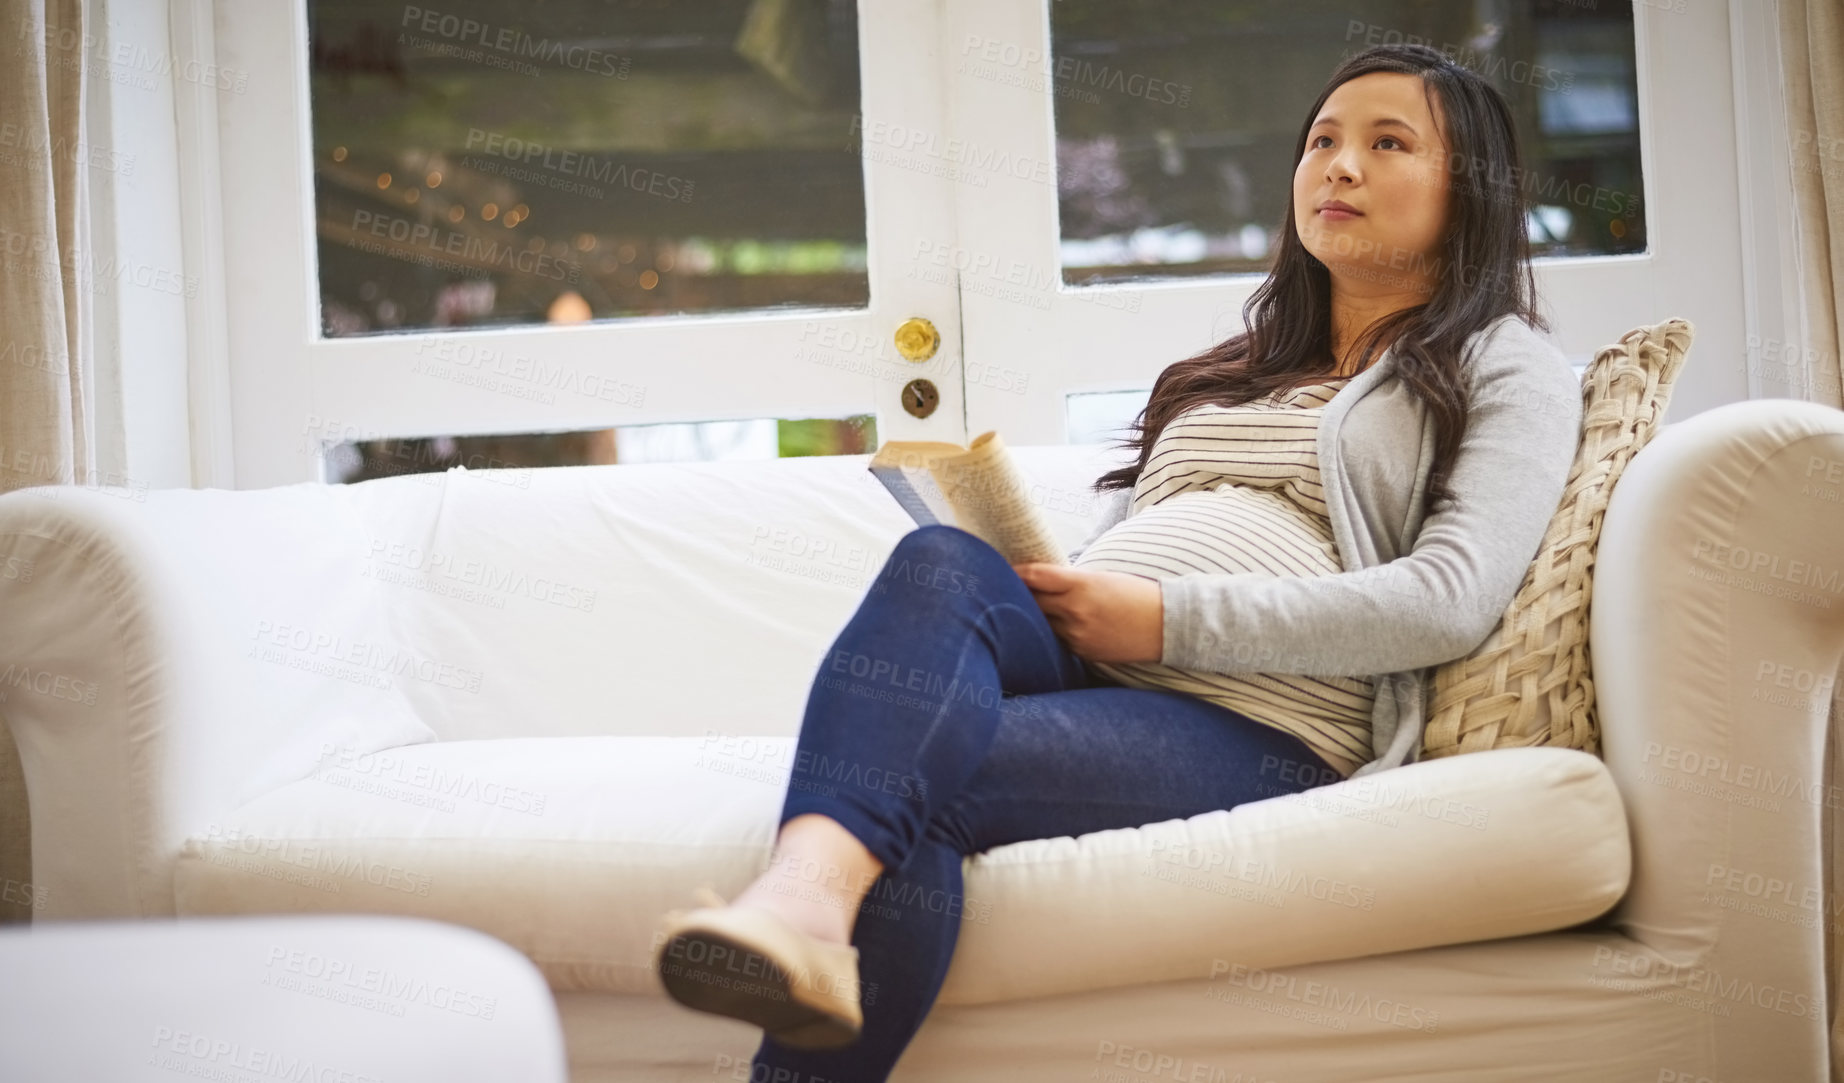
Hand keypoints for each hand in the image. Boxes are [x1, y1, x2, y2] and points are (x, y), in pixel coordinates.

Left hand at [1010, 562, 1162, 663]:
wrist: (1166, 625)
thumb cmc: (1136, 594)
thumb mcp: (1102, 578)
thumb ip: (1070, 580)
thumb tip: (1042, 581)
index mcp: (1081, 584)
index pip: (1035, 576)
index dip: (1016, 573)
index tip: (1006, 569)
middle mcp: (1075, 610)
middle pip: (1032, 601)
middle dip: (1020, 595)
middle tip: (1005, 588)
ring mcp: (1077, 634)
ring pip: (1042, 623)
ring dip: (1036, 616)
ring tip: (1026, 609)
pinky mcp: (1082, 651)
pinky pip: (1058, 640)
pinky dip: (1055, 632)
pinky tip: (1056, 627)